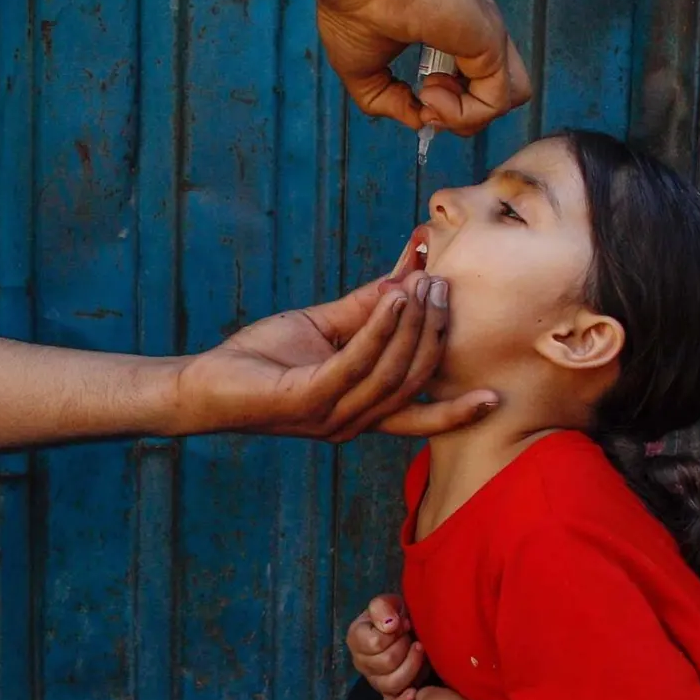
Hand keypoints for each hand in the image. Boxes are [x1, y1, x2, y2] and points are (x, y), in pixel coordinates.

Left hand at [172, 261, 498, 442]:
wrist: (204, 384)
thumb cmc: (261, 360)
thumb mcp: (325, 330)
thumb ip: (368, 311)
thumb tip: (409, 278)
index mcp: (360, 413)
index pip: (418, 415)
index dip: (456, 411)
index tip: (495, 395)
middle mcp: (351, 422)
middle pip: (412, 381)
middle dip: (435, 334)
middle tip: (446, 288)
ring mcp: (330, 415)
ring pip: (391, 373)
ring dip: (413, 325)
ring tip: (425, 284)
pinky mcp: (307, 399)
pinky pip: (356, 362)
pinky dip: (380, 329)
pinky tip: (395, 296)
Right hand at [311, 0, 532, 135]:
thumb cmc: (353, 10)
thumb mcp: (366, 73)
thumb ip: (391, 102)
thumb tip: (419, 121)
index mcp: (456, 29)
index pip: (479, 80)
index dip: (451, 104)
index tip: (414, 98)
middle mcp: (479, 28)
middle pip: (503, 90)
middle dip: (465, 113)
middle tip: (425, 101)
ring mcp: (488, 32)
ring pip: (511, 97)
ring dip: (467, 116)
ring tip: (429, 97)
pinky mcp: (489, 39)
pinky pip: (496, 100)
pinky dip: (462, 114)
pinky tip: (428, 93)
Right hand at [346, 594, 426, 699]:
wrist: (413, 628)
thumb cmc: (398, 615)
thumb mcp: (389, 603)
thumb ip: (383, 607)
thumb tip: (389, 626)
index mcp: (356, 639)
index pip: (373, 644)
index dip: (393, 635)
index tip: (403, 624)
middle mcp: (362, 662)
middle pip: (385, 664)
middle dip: (404, 648)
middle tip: (412, 638)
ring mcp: (375, 681)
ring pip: (390, 684)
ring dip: (412, 666)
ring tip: (420, 651)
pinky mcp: (390, 695)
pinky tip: (415, 690)